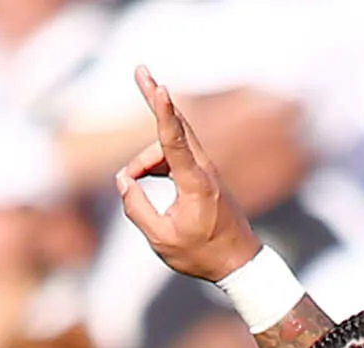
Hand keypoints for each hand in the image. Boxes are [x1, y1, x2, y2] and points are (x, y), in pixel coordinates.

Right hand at [112, 67, 261, 284]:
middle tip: (140, 69)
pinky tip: (140, 177)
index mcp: (195, 184)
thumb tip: (125, 181)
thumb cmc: (202, 255)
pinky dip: (154, 162)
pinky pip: (173, 156)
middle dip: (155, 98)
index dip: (163, 112)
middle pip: (175, 126)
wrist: (239, 263)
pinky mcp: (203, 173)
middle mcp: (203, 169)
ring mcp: (205, 169)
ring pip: (167, 146)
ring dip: (145, 160)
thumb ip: (137, 209)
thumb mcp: (162, 241)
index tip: (159, 87)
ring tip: (130, 183)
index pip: (174, 141)